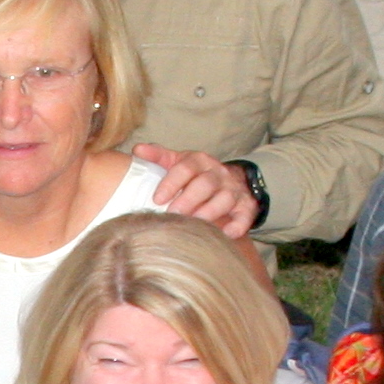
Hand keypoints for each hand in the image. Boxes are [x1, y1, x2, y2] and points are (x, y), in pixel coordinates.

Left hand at [129, 144, 258, 237]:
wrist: (232, 179)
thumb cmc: (197, 174)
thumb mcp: (178, 161)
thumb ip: (158, 157)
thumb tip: (137, 150)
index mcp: (199, 161)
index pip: (185, 168)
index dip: (171, 183)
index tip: (156, 199)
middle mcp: (218, 173)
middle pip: (205, 184)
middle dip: (188, 200)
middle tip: (172, 215)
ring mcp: (233, 190)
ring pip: (224, 199)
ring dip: (209, 213)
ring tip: (193, 226)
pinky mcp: (246, 207)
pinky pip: (245, 216)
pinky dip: (237, 225)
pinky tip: (225, 234)